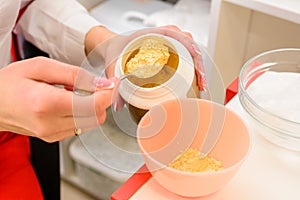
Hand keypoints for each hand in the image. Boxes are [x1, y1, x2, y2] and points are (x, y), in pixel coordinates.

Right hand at [0, 57, 116, 141]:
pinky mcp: (53, 137)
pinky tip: (66, 103)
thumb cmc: (10, 83)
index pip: (94, 106)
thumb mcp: (41, 67)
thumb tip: (103, 84)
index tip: (112, 83)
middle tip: (88, 85)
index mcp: (47, 104)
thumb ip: (75, 75)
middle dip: (99, 99)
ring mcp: (52, 134)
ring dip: (90, 107)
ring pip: (91, 123)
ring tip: (72, 93)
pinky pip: (80, 126)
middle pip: (97, 116)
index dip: (108, 93)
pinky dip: (81, 113)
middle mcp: (51, 124)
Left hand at [84, 25, 205, 89]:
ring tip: (200, 83)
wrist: (115, 46)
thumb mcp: (114, 62)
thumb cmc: (118, 49)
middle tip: (201, 83)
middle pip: (191, 46)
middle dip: (200, 64)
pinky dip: (194, 67)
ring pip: (192, 51)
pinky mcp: (171, 51)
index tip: (198, 66)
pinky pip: (188, 56)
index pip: (180, 37)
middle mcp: (165, 36)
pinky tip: (196, 80)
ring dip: (199, 66)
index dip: (192, 51)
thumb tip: (118, 104)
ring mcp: (170, 43)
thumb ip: (114, 80)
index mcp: (154, 33)